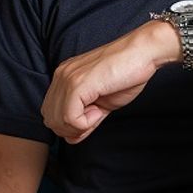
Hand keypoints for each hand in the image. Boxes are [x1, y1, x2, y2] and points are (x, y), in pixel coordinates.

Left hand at [40, 21, 177, 143]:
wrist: (142, 53)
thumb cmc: (127, 73)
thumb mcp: (101, 103)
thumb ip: (85, 119)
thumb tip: (72, 138)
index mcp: (65, 77)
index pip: (51, 112)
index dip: (68, 126)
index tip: (91, 121)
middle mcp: (61, 75)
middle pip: (50, 118)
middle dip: (71, 129)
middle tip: (93, 119)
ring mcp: (68, 78)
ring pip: (57, 120)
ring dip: (78, 126)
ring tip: (97, 113)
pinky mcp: (77, 84)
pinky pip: (70, 118)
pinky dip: (86, 123)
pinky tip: (99, 111)